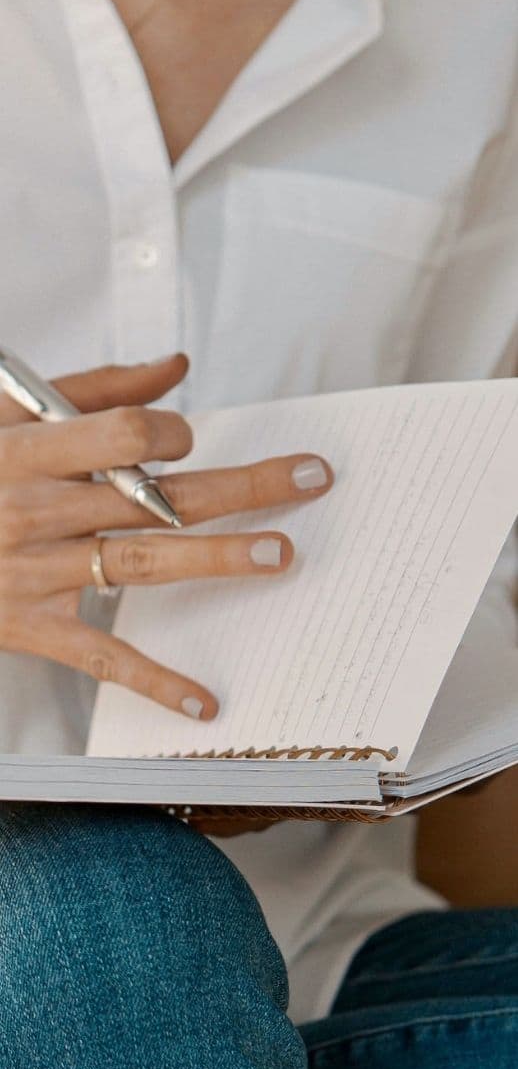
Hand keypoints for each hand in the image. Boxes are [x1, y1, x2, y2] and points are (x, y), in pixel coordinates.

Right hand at [0, 355, 333, 720]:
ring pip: (143, 564)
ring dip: (218, 559)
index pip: (123, 436)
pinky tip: (204, 701)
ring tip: (281, 553)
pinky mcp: (31, 627)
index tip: (185, 437)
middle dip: (242, 484)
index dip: (168, 432)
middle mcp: (36, 511)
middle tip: (311, 478)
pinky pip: (101, 658)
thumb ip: (94, 387)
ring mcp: (35, 573)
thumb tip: (177, 368)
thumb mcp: (5, 412)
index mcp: (27, 450)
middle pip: (158, 497)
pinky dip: (154, 682)